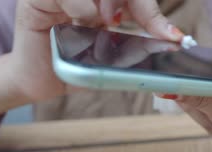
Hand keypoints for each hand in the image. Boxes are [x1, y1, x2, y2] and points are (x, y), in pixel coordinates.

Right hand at [9, 0, 184, 101]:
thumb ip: (135, 48)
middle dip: (135, 3)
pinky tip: (84, 20)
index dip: (153, 14)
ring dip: (107, 0)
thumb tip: (168, 45)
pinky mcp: (38, 0)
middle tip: (129, 23)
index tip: (173, 37)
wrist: (40, 83)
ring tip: (107, 22)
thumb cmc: (75, 69)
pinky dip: (81, 5)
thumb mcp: (112, 58)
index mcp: (104, 4)